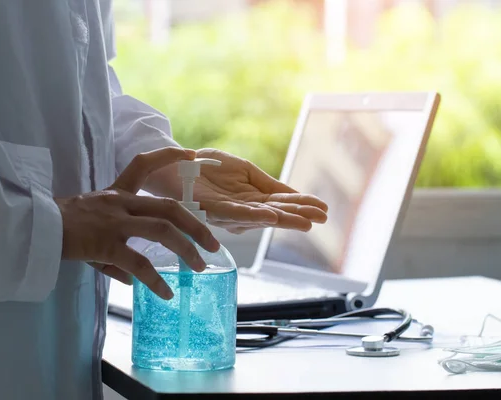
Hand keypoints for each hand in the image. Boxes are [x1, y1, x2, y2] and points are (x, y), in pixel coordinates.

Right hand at [55, 147, 219, 299]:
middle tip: (213, 244)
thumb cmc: (61, 226)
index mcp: (116, 194)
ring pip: (162, 231)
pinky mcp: (105, 243)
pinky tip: (166, 293)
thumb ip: (117, 249)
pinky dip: (155, 281)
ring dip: (186, 249)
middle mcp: (120, 203)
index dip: (168, 157)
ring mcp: (114, 222)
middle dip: (195, 225)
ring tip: (198, 267)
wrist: (33, 227)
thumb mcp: (93, 227)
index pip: (143, 165)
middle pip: (168, 207)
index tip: (190, 153)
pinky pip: (138, 264)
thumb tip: (133, 278)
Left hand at [193, 149, 327, 233]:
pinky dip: (254, 216)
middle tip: (322, 217)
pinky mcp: (212, 209)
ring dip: (283, 219)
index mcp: (254, 200)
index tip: (325, 209)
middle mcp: (244, 211)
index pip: (283, 204)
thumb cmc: (211, 168)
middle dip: (299, 216)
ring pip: (260, 217)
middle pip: (276, 214)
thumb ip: (269, 185)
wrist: (180, 163)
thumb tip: (296, 194)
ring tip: (305, 221)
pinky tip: (271, 216)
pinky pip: (235, 214)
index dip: (303, 206)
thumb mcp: (246, 171)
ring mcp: (229, 212)